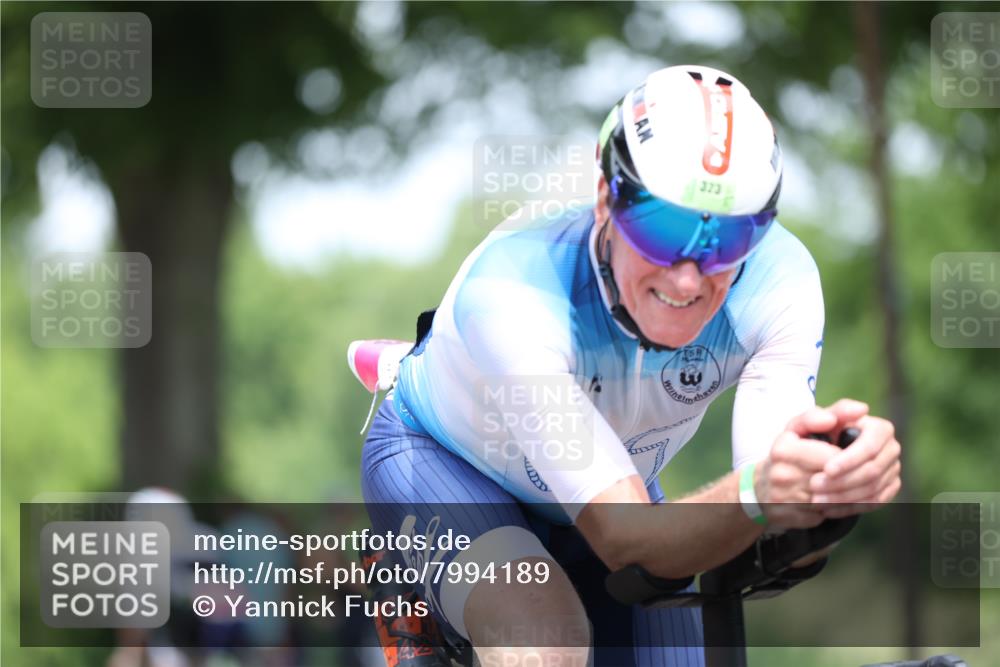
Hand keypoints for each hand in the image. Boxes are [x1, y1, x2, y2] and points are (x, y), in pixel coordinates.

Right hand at [756, 399, 870, 528]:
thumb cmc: (787, 453)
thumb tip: (859, 409)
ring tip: (864, 486)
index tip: (859, 456)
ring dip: (855, 495)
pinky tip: (849, 501)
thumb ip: (825, 415)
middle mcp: (782, 475)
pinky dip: (843, 509)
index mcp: (784, 450)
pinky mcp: (791, 519)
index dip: (851, 459)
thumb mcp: (798, 427)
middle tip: (868, 473)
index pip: (832, 458)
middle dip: (856, 478)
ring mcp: (785, 500)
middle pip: (835, 481)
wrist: (760, 488)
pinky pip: (827, 516)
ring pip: (835, 502)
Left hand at [809, 412, 901, 518]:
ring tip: (816, 500)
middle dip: (843, 481)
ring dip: (843, 497)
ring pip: (873, 489)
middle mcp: (891, 448)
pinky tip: (828, 509)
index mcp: (879, 428)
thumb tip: (860, 409)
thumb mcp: (808, 423)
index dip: (850, 460)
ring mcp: (893, 470)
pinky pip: (874, 503)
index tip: (827, 470)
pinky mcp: (890, 488)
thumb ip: (823, 414)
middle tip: (815, 487)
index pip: (870, 446)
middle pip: (873, 471)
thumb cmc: (813, 436)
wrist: (819, 457)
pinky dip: (850, 507)